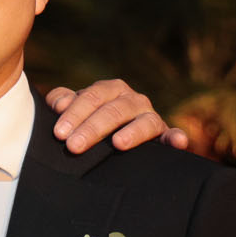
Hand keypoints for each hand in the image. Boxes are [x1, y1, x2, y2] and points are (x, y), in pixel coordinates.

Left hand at [45, 79, 188, 153]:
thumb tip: (59, 105)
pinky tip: (177, 142)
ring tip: (118, 144)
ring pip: (143, 121)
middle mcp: (132, 100)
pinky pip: (171, 135)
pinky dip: (176, 137)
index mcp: (109, 90)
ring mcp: (150, 116)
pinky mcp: (163, 135)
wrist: (109, 139)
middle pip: (114, 110)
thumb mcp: (73, 110)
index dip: (75, 113)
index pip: (92, 97)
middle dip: (93, 128)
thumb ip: (61, 101)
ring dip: (132, 132)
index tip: (59, 133)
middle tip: (73, 146)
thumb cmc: (86, 120)